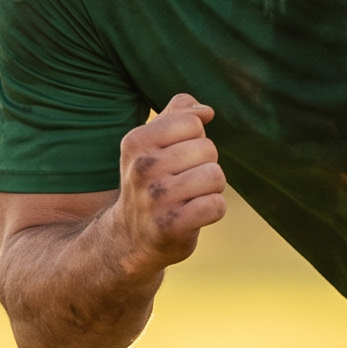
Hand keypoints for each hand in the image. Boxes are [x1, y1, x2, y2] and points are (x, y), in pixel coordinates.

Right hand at [110, 94, 227, 270]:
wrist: (130, 237)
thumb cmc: (151, 182)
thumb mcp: (152, 144)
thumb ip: (178, 114)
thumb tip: (206, 110)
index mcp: (136, 141)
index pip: (193, 123)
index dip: (195, 140)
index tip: (177, 158)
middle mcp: (142, 168)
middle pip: (208, 149)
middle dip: (205, 165)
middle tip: (184, 183)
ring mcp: (155, 198)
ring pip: (215, 176)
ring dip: (211, 189)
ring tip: (190, 198)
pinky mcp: (170, 226)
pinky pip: (216, 205)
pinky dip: (213, 210)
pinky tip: (194, 215)